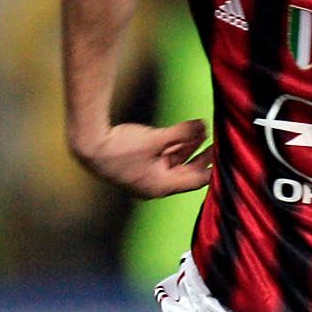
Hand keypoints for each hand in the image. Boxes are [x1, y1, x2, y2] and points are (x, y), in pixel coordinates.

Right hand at [72, 119, 213, 197]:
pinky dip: (173, 147)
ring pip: (174, 163)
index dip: (211, 166)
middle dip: (202, 157)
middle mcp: (155, 185)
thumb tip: (204, 125)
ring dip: (188, 148)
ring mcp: (145, 176)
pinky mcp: (138, 165)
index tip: (223, 153)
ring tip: (202, 132)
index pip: (196, 181)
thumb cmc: (121, 146)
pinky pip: (162, 158)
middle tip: (218, 144)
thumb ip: (183, 133)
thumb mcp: (157, 139)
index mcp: (162, 186)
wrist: (88, 144)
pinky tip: (182, 133)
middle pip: (187, 173)